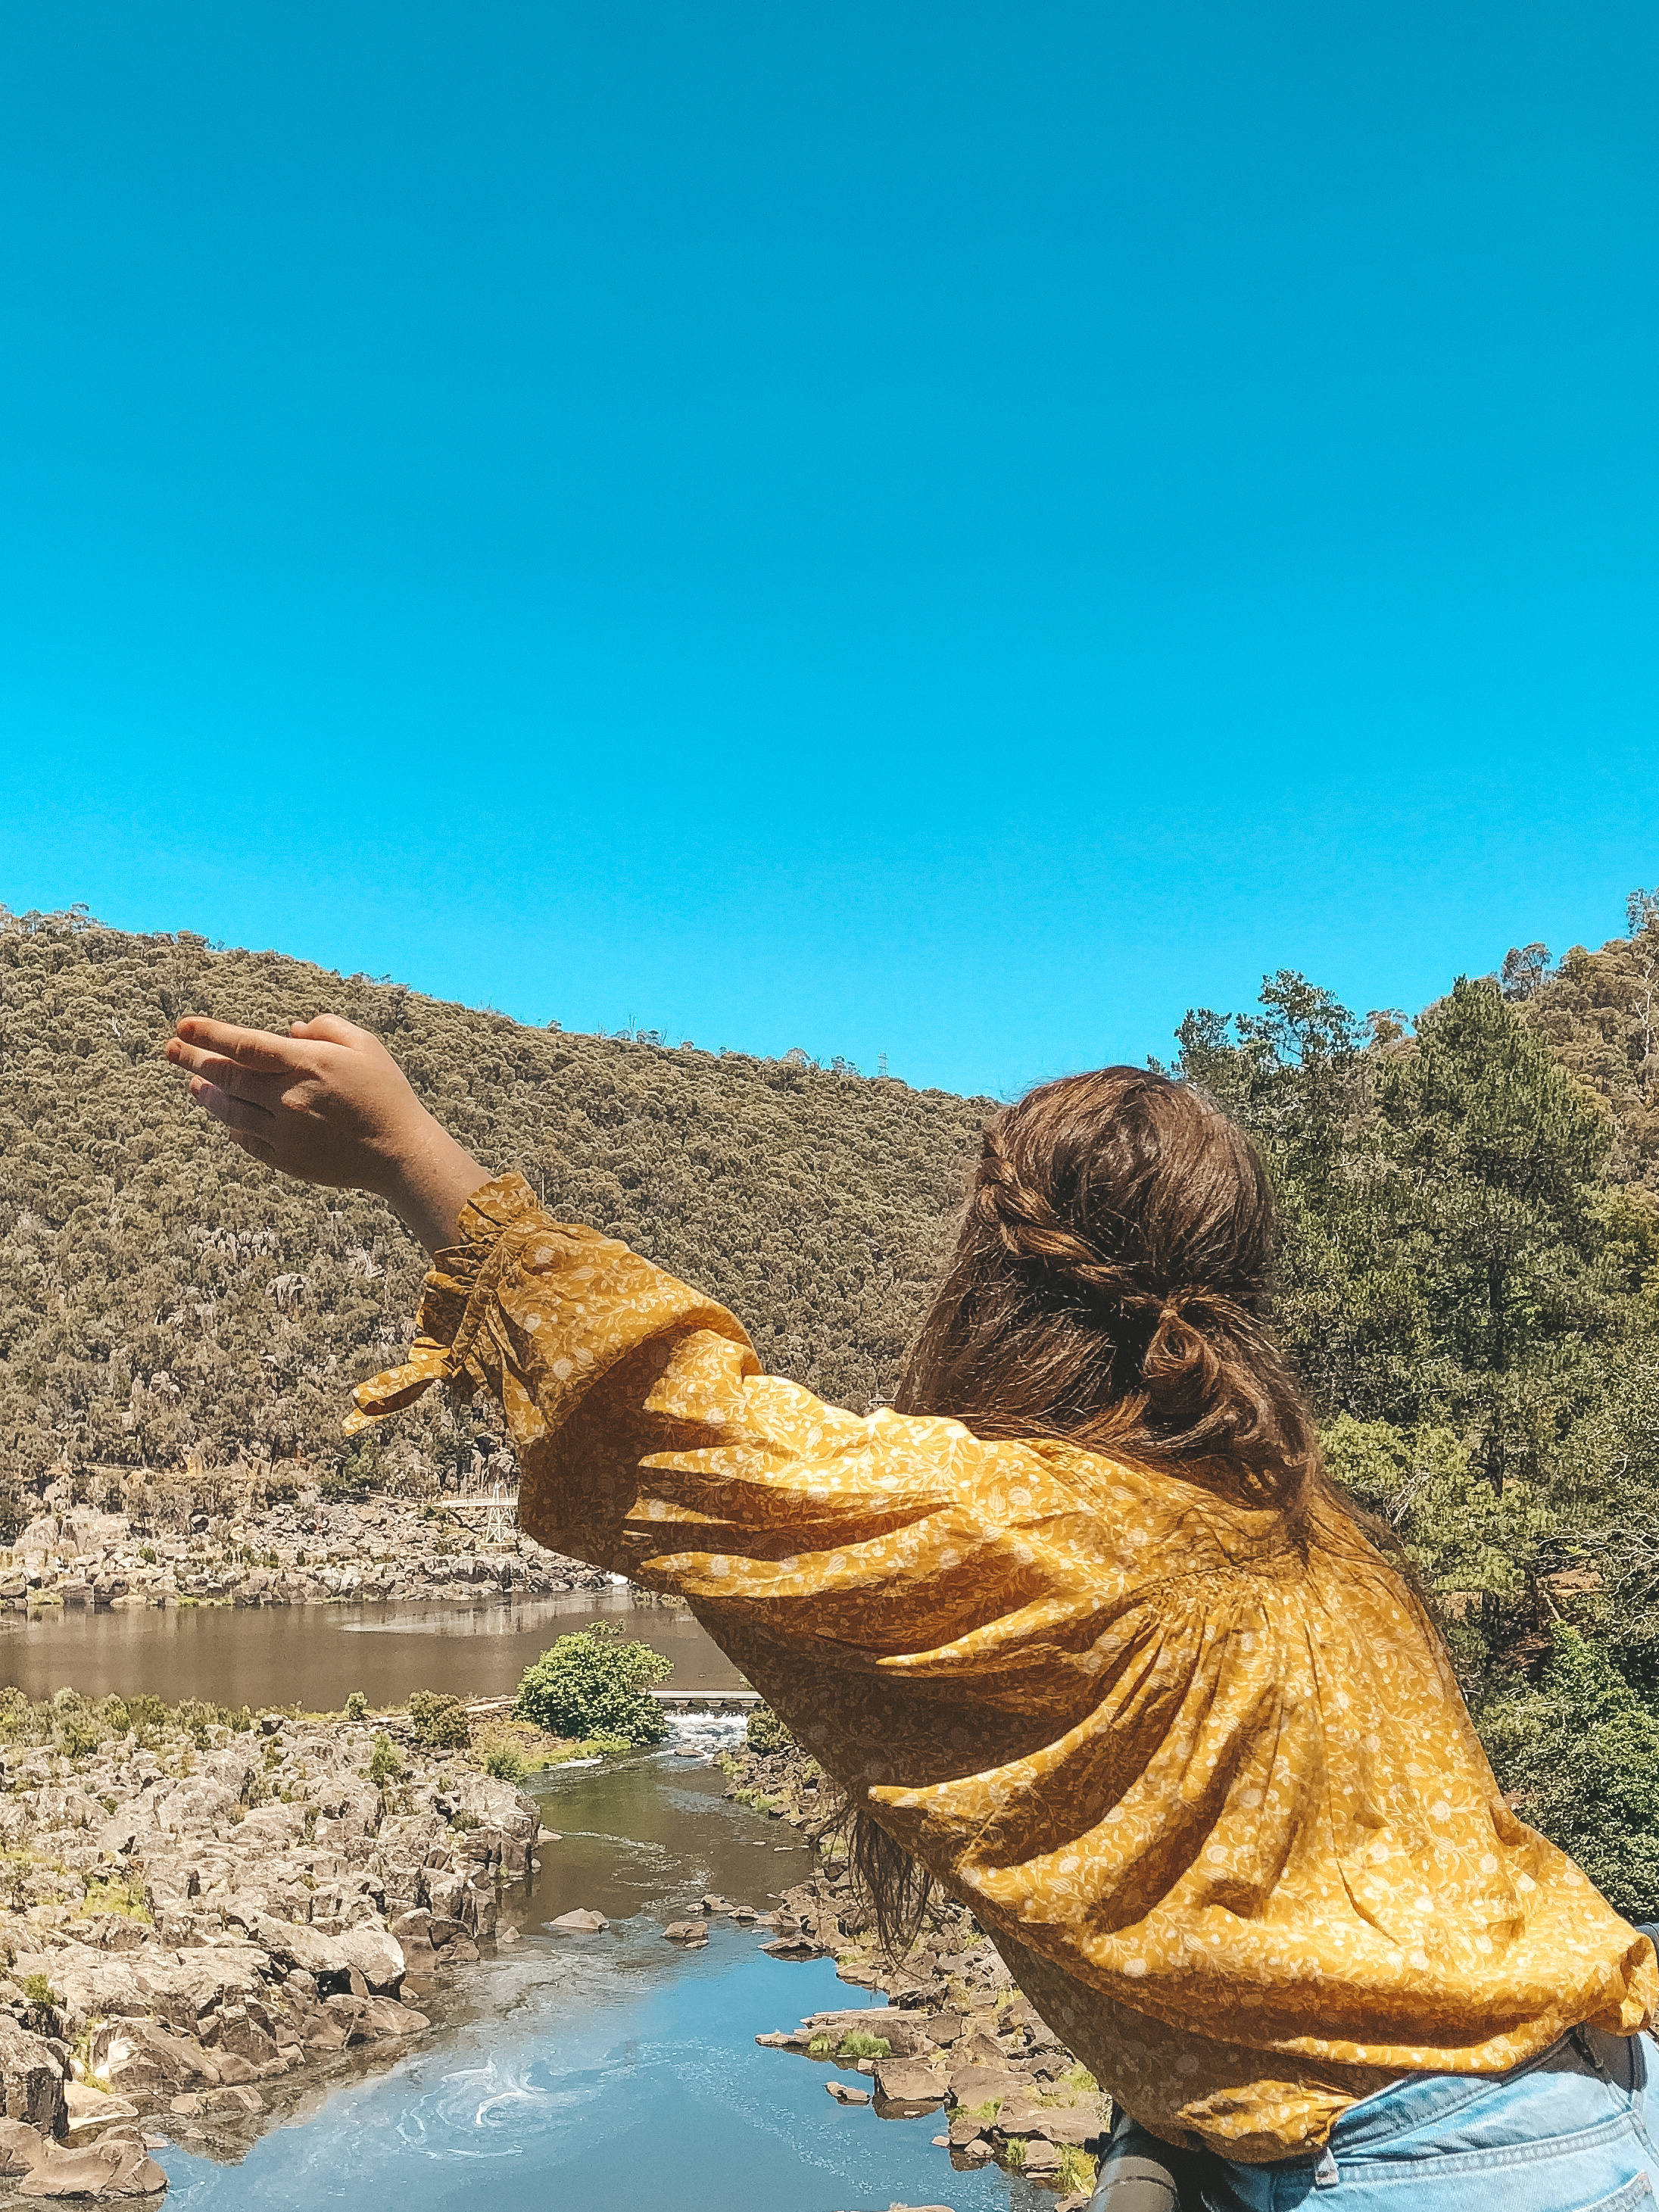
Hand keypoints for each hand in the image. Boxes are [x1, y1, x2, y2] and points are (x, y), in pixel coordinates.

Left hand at [165, 1013, 489, 1252]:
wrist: (400, 1152)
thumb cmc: (386, 1093)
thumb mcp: (365, 1046)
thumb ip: (327, 1028)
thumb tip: (291, 1030)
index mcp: (307, 1064)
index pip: (245, 1044)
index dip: (210, 1034)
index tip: (184, 1025)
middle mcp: (288, 1097)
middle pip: (227, 1076)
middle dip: (194, 1059)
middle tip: (171, 1049)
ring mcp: (285, 1132)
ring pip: (230, 1110)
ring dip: (206, 1095)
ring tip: (191, 1084)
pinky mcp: (287, 1159)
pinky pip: (248, 1141)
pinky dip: (234, 1126)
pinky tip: (227, 1118)